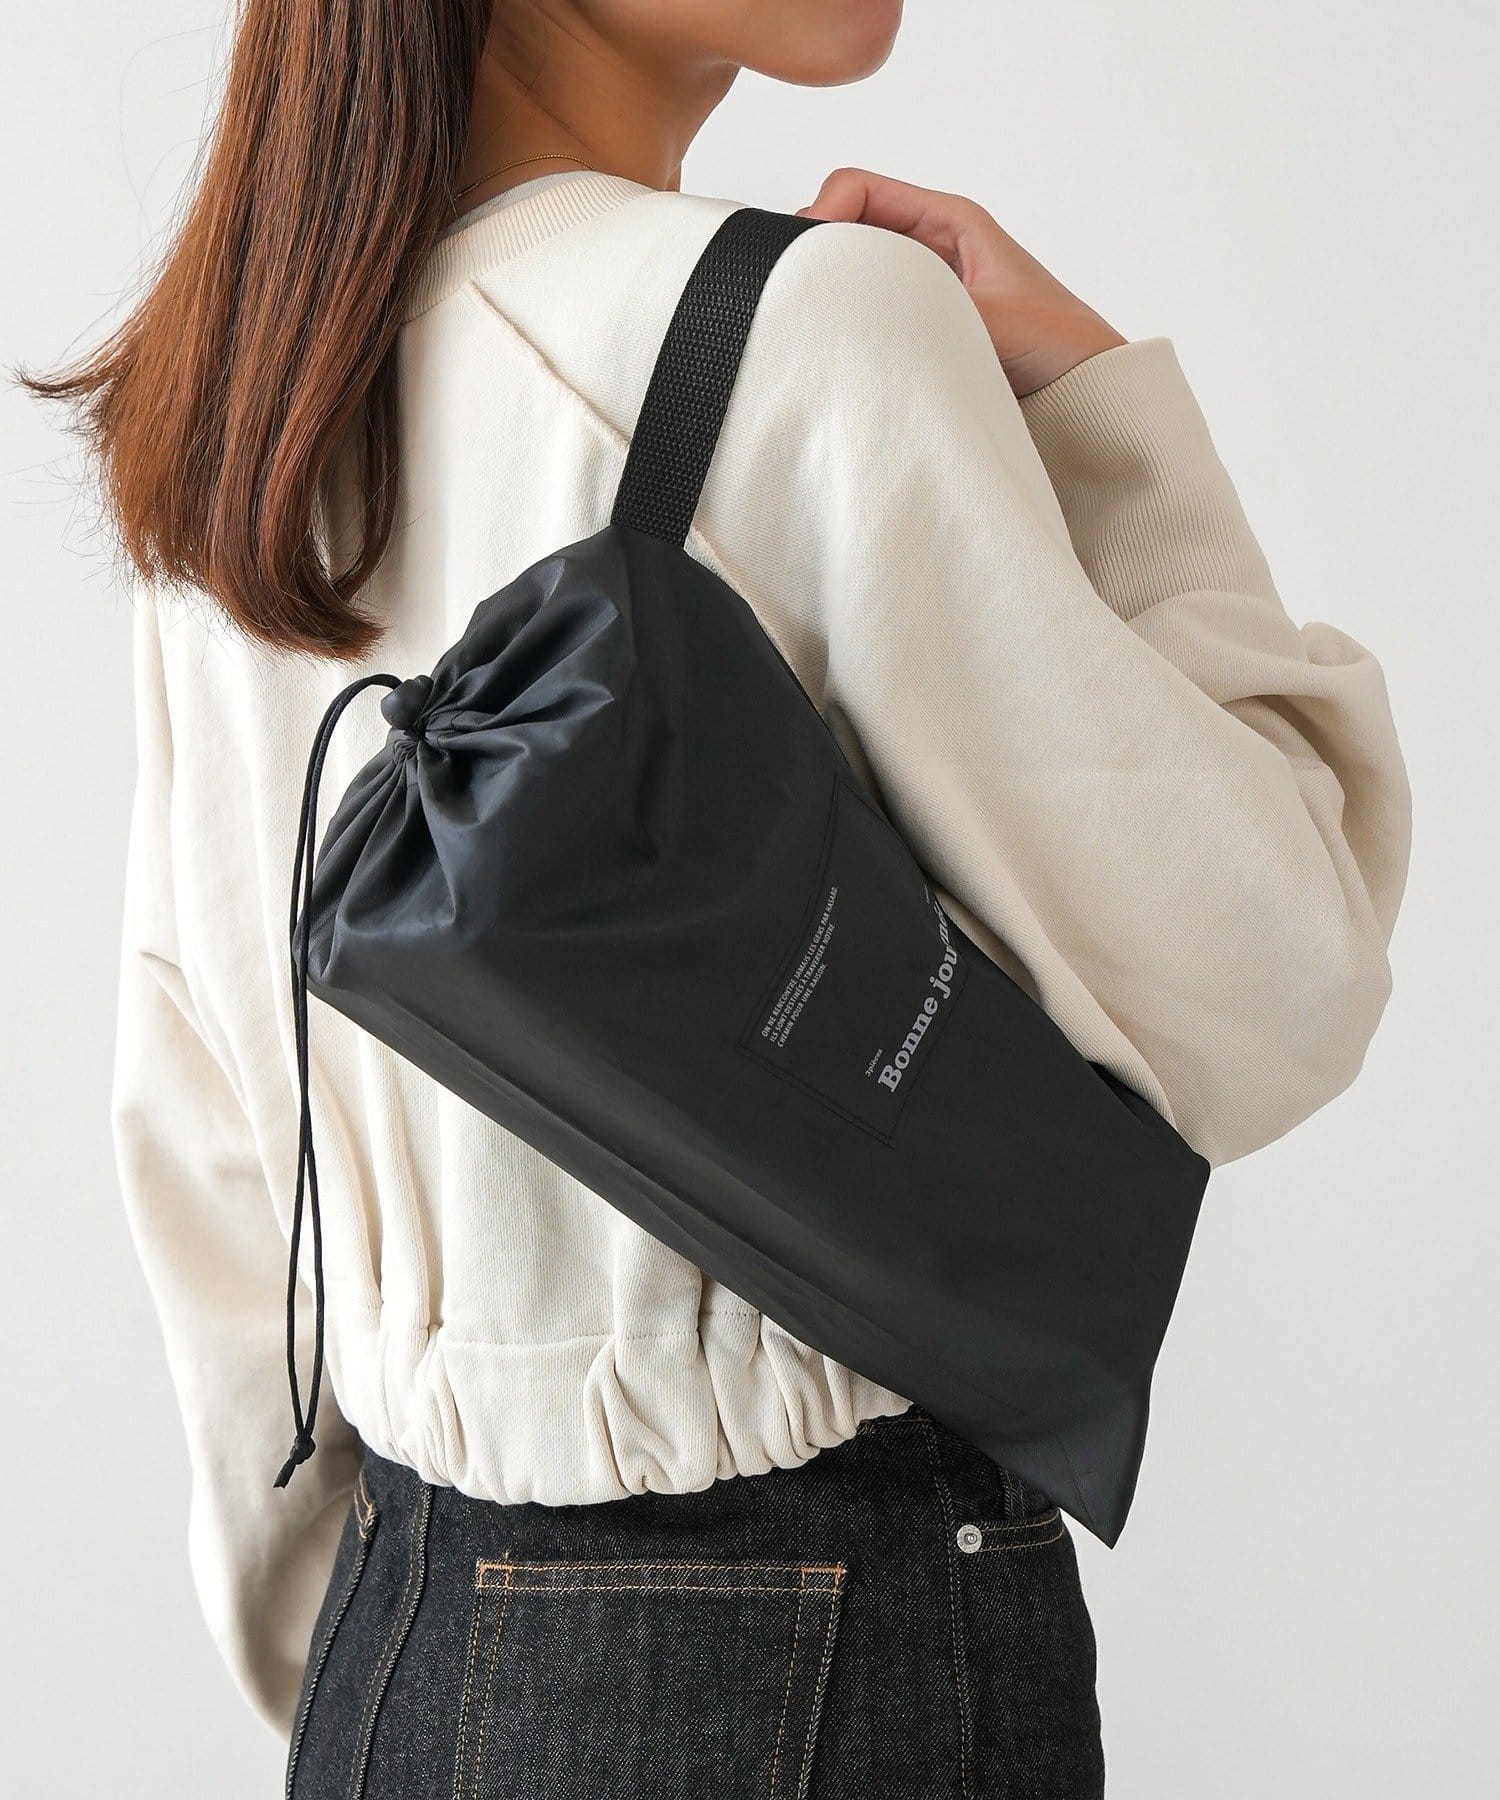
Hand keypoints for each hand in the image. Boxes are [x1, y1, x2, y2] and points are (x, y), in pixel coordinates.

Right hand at [798, 168, 1124, 397]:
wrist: (1084, 394)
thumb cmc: (1058, 342)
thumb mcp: (990, 313)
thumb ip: (928, 305)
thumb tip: (862, 310)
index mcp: (948, 220)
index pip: (857, 189)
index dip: (823, 214)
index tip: (809, 260)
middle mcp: (928, 248)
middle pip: (845, 231)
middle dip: (819, 257)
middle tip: (803, 298)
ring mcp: (920, 291)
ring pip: (852, 278)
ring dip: (834, 297)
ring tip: (822, 327)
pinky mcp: (917, 331)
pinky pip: (868, 318)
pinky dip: (849, 330)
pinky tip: (843, 352)